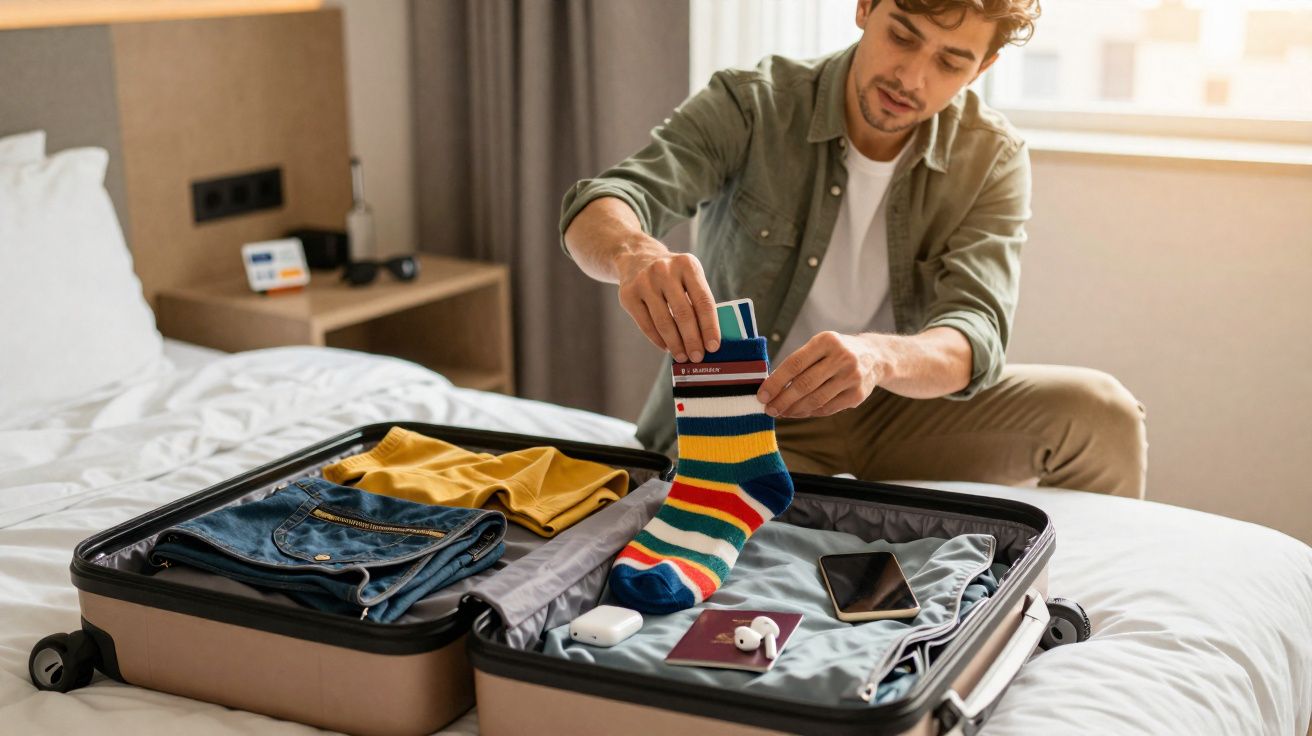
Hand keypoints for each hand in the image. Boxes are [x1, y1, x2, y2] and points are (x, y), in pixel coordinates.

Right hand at [616, 249, 719, 361]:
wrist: (636, 258)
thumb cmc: (672, 275)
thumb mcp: (688, 275)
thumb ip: (698, 300)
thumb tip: (707, 339)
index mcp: (687, 264)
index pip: (703, 300)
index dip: (710, 326)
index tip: (713, 346)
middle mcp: (664, 270)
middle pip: (683, 313)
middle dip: (692, 339)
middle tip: (698, 357)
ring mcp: (644, 281)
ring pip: (663, 321)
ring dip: (675, 344)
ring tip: (683, 356)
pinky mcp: (628, 294)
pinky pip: (646, 324)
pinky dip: (658, 339)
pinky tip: (667, 347)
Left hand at [756, 332, 882, 417]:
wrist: (875, 356)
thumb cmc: (835, 352)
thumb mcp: (819, 346)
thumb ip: (798, 363)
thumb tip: (771, 387)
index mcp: (827, 341)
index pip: (795, 364)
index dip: (776, 381)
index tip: (762, 395)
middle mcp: (842, 357)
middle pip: (805, 384)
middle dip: (782, 400)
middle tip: (768, 409)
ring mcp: (852, 377)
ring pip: (815, 400)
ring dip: (794, 409)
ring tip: (781, 412)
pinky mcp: (858, 395)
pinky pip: (827, 408)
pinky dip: (809, 412)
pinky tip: (798, 412)